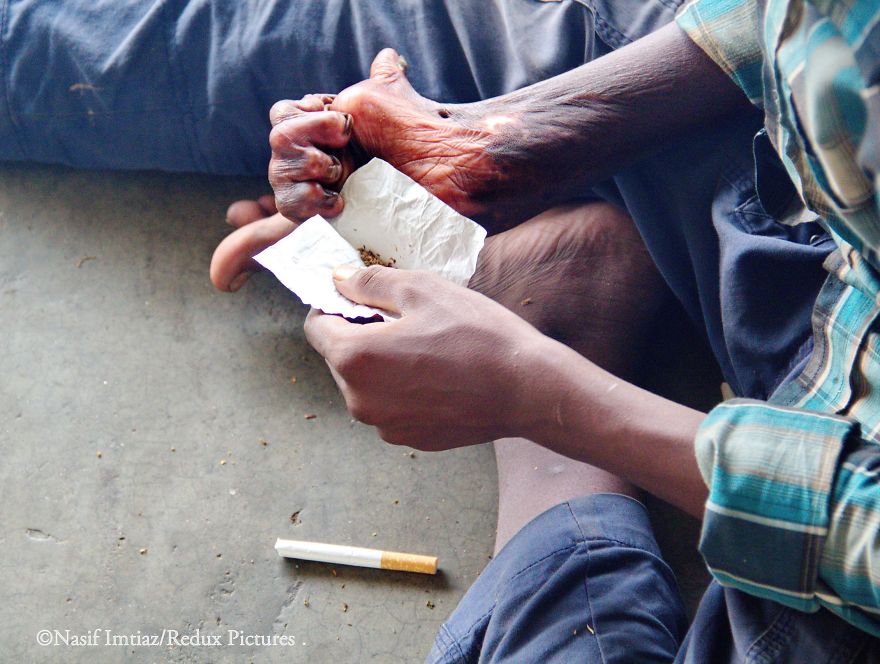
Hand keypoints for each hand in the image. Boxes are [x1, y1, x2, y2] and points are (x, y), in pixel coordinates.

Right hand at [270, 49, 497, 224]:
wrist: (446, 174)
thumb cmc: (419, 133)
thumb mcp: (392, 93)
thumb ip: (381, 76)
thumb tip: (388, 57)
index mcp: (331, 128)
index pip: (285, 114)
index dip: (304, 117)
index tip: (340, 122)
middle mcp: (323, 156)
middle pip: (278, 142)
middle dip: (304, 137)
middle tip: (342, 143)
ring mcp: (322, 189)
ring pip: (278, 175)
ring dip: (307, 167)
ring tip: (339, 175)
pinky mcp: (326, 220)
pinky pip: (291, 208)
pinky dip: (308, 201)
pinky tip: (339, 201)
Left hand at [304, 265, 548, 449]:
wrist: (528, 389)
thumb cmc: (478, 335)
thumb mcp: (423, 289)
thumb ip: (371, 283)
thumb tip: (339, 280)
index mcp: (355, 359)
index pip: (316, 327)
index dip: (334, 305)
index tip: (360, 297)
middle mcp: (360, 400)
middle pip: (340, 358)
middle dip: (360, 335)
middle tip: (403, 319)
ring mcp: (385, 426)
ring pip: (366, 384)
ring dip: (381, 363)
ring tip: (426, 347)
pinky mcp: (410, 439)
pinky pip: (391, 407)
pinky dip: (403, 389)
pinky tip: (439, 374)